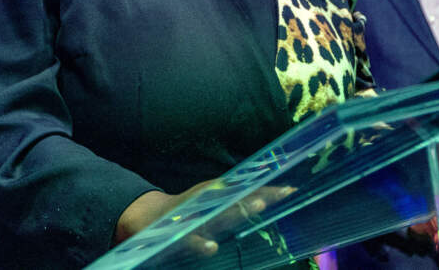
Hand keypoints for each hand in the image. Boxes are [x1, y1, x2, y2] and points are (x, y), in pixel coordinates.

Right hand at [114, 180, 293, 255]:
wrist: (147, 217)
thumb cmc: (187, 213)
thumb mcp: (210, 205)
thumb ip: (232, 205)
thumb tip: (262, 201)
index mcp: (217, 197)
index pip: (247, 192)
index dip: (268, 191)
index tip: (291, 189)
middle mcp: (208, 202)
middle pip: (239, 199)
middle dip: (260, 195)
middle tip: (282, 193)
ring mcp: (194, 215)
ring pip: (219, 213)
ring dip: (238, 209)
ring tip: (257, 205)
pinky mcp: (177, 232)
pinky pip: (190, 240)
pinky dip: (200, 243)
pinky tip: (211, 248)